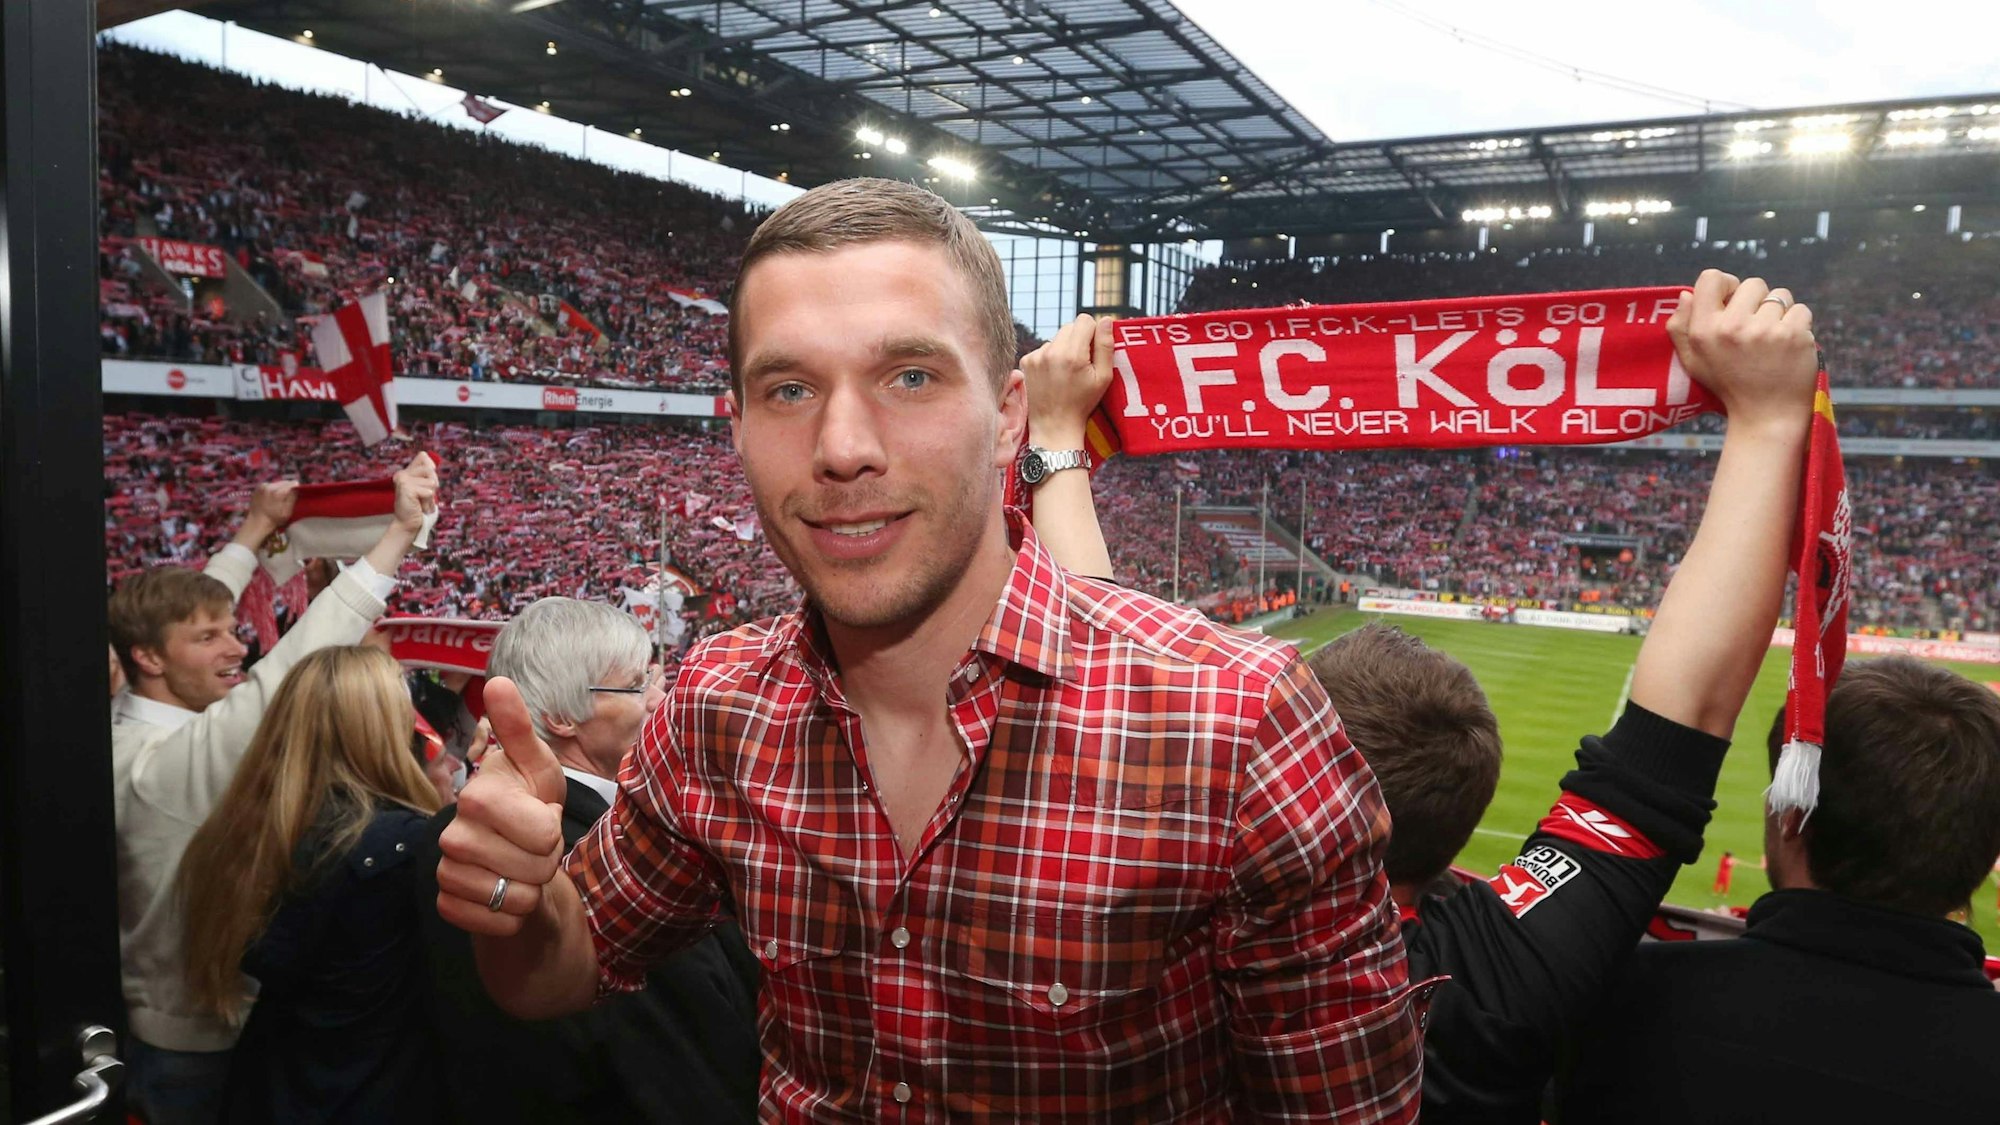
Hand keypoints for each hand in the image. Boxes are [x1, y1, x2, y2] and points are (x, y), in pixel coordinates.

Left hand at [246, 481, 298, 531]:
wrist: (256, 522)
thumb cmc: (274, 519)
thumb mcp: (288, 511)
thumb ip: (293, 497)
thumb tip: (297, 487)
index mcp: (278, 491)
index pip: (293, 483)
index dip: (296, 489)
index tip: (295, 496)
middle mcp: (269, 485)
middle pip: (284, 482)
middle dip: (287, 489)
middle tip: (285, 499)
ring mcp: (262, 486)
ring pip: (277, 483)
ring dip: (279, 489)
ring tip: (277, 499)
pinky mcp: (257, 487)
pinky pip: (269, 485)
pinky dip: (272, 490)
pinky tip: (270, 498)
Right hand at [391, 452, 440, 535]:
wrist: (409, 524)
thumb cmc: (419, 507)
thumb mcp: (425, 487)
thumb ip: (428, 475)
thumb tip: (432, 465)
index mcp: (406, 472)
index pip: (423, 456)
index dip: (431, 468)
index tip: (426, 484)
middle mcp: (402, 474)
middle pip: (431, 469)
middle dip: (433, 485)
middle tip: (423, 497)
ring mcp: (403, 480)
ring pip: (432, 482)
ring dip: (431, 496)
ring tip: (421, 502)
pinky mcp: (406, 488)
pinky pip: (429, 492)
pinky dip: (428, 502)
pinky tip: (420, 507)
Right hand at [435, 677, 567, 936]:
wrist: (516, 857)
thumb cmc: (530, 803)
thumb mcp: (538, 766)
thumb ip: (519, 728)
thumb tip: (499, 680)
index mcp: (477, 796)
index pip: (543, 832)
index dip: (554, 829)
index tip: (543, 817)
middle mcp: (452, 834)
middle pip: (535, 867)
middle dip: (548, 860)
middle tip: (535, 845)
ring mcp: (445, 872)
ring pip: (518, 898)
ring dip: (533, 888)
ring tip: (522, 867)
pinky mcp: (447, 906)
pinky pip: (500, 924)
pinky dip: (515, 916)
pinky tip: (507, 894)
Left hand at [1021, 314, 1115, 448]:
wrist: (1054, 426)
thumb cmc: (1082, 403)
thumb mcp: (1103, 378)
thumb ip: (1105, 346)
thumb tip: (1106, 320)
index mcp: (1072, 354)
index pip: (1084, 320)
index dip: (1092, 332)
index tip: (1093, 350)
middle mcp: (1051, 351)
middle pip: (1069, 326)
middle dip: (1078, 339)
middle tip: (1081, 363)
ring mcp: (1036, 356)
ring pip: (1056, 338)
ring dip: (1063, 349)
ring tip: (1066, 372)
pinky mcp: (1026, 361)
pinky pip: (1043, 349)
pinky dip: (1050, 357)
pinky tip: (1054, 375)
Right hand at [1667, 270, 1816, 432]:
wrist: (1766, 416)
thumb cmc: (1729, 385)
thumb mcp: (1693, 360)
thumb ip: (1680, 327)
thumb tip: (1686, 294)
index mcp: (1703, 330)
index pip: (1712, 278)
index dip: (1726, 285)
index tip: (1733, 303)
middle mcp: (1731, 327)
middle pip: (1752, 284)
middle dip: (1757, 302)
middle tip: (1755, 329)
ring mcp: (1764, 330)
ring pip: (1780, 295)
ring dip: (1780, 312)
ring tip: (1773, 339)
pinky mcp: (1793, 335)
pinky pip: (1801, 310)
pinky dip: (1799, 324)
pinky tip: (1789, 345)